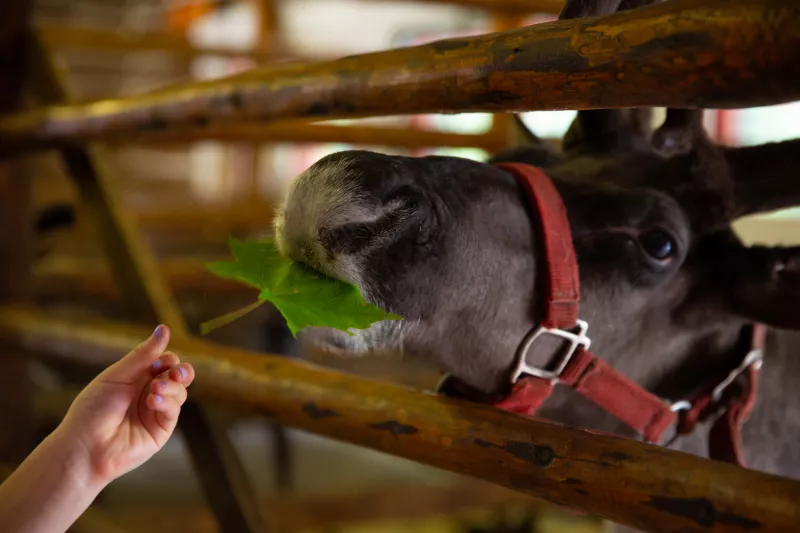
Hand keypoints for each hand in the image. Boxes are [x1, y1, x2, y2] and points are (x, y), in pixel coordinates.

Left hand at [55, 324, 194, 487]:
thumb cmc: (93, 409)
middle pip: (179, 375)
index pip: (164, 361)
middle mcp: (149, 393)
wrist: (84, 446)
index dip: (166, 358)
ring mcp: (156, 412)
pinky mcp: (161, 430)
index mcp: (137, 378)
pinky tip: (153, 401)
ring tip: (154, 390)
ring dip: (171, 387)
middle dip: (181, 371)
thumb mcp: (118, 375)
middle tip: (174, 371)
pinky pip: (174, 411)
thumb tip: (164, 328)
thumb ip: (144, 354)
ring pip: (180, 392)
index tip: (157, 362)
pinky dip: (167, 402)